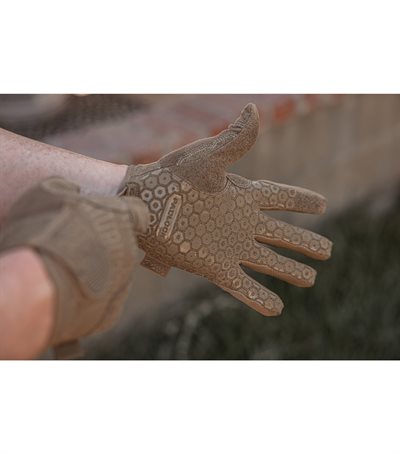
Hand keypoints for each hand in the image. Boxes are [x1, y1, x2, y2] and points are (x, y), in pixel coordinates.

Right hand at [0, 177, 148, 352]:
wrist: (39, 287)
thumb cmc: (42, 235)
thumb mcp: (48, 194)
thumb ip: (68, 190)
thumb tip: (72, 190)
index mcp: (119, 218)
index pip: (138, 212)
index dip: (126, 214)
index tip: (113, 217)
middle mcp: (127, 250)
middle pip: (123, 244)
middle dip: (105, 244)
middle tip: (78, 247)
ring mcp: (122, 283)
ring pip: (115, 273)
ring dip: (98, 271)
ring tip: (69, 273)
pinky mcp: (110, 312)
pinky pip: (105, 301)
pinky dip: (92, 298)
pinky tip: (71, 295)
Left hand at [119, 103, 331, 315]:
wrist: (139, 203)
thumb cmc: (169, 176)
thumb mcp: (205, 158)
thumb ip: (233, 140)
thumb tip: (253, 109)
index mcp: (241, 195)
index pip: (279, 197)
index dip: (301, 200)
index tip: (321, 204)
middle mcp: (239, 222)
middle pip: (281, 234)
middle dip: (304, 242)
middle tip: (327, 250)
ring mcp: (228, 246)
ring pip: (268, 262)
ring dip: (289, 270)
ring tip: (310, 279)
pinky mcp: (213, 267)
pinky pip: (242, 285)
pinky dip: (258, 298)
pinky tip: (276, 308)